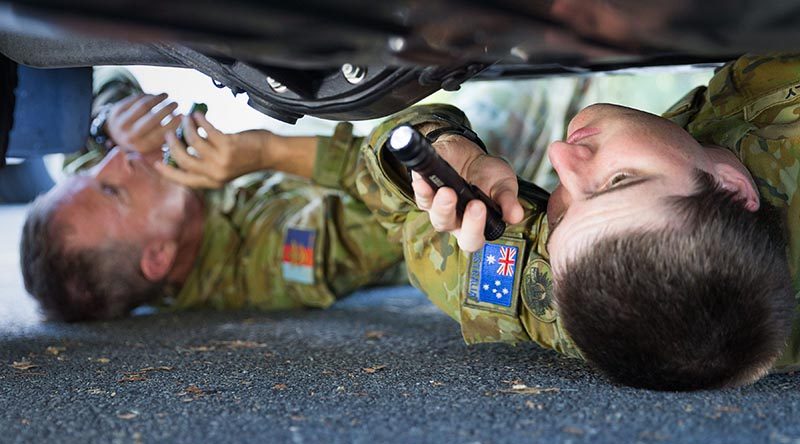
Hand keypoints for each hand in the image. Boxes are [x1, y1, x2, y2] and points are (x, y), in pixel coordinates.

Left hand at [105, 93, 179, 153]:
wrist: (115, 135)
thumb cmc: (141, 140)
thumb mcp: (152, 146)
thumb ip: (166, 137)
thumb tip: (184, 123)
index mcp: (142, 146)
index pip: (161, 133)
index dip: (174, 123)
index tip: (183, 116)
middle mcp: (130, 135)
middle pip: (152, 118)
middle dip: (166, 109)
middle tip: (176, 103)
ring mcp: (121, 122)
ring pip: (143, 105)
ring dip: (158, 98)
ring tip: (166, 96)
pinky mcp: (116, 110)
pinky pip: (135, 99)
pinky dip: (147, 96)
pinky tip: (154, 96)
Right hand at [156, 112, 271, 187]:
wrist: (269, 154)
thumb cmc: (246, 157)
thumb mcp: (224, 167)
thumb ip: (206, 163)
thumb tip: (184, 147)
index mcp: (213, 182)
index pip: (184, 180)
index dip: (168, 172)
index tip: (156, 163)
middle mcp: (216, 174)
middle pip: (183, 160)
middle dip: (172, 145)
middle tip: (169, 133)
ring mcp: (221, 160)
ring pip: (193, 142)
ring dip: (187, 127)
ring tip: (186, 118)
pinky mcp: (228, 146)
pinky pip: (206, 130)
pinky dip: (200, 120)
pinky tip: (198, 114)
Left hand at [412, 135, 523, 251]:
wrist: (471, 154)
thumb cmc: (489, 175)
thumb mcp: (504, 185)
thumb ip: (508, 201)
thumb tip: (516, 216)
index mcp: (475, 225)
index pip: (472, 239)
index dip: (474, 229)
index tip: (480, 207)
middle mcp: (454, 220)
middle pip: (447, 226)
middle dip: (452, 213)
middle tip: (459, 197)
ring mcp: (438, 207)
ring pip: (433, 213)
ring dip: (438, 204)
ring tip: (445, 190)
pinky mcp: (427, 191)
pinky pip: (421, 195)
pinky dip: (421, 188)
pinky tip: (423, 179)